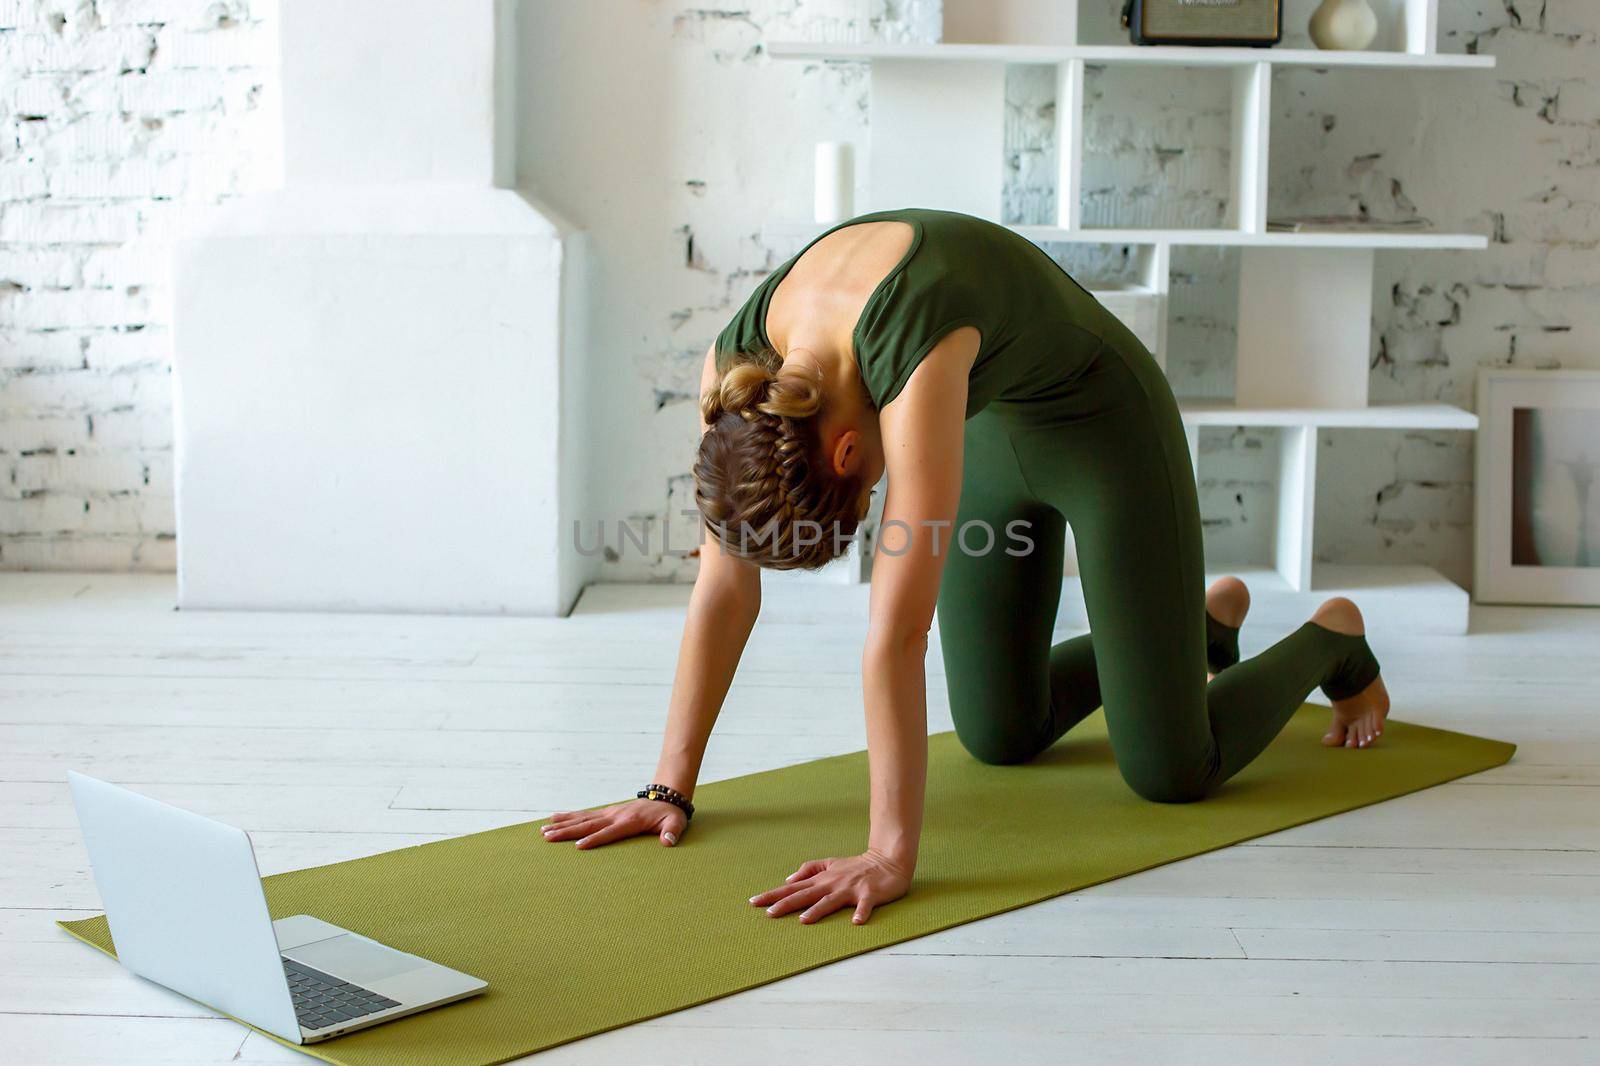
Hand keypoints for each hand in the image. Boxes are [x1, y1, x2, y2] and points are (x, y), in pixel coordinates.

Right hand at [540, 798, 687, 848]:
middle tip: (547, 837)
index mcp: (630, 821)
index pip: (609, 832)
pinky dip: (569, 817)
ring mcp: (609, 812)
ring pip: (582, 819)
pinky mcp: (607, 812)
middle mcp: (615, 815)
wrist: (665, 796)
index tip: (578, 847)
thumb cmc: (670, 814)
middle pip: (588, 825)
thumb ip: (672, 832)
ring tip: (543, 830)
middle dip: (567, 832)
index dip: (595, 840)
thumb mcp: (676, 823)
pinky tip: (553, 819)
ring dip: (562, 824)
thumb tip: (668, 841)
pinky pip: (585, 815)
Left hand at [748, 850, 911, 925]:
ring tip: (804, 919)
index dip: (774, 894)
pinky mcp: (869, 894)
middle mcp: (833, 883)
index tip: (754, 902)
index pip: (793, 887)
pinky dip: (861, 913)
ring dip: (818, 910)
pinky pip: (865, 905)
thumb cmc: (857, 866)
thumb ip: (809, 869)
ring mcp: (851, 888)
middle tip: (768, 913)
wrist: (888, 860)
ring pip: (831, 901)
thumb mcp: (831, 863)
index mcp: (822, 879)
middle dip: (786, 903)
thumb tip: (788, 878)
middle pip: (805, 894)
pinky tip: (857, 922)